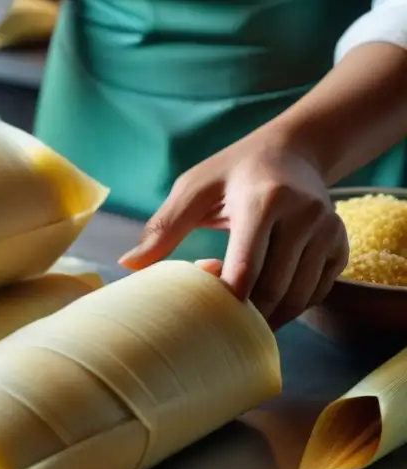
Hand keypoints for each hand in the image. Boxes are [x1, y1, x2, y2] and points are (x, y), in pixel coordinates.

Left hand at [118, 135, 348, 328]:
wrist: (293, 151)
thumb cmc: (233, 172)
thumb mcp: (194, 188)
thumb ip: (163, 226)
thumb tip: (127, 264)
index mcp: (265, 200)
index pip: (247, 266)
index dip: (223, 295)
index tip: (202, 302)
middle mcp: (305, 215)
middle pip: (274, 288)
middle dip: (244, 312)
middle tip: (216, 317)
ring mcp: (328, 232)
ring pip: (298, 297)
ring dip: (267, 314)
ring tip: (237, 310)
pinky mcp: (341, 246)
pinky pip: (316, 293)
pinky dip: (290, 306)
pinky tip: (264, 298)